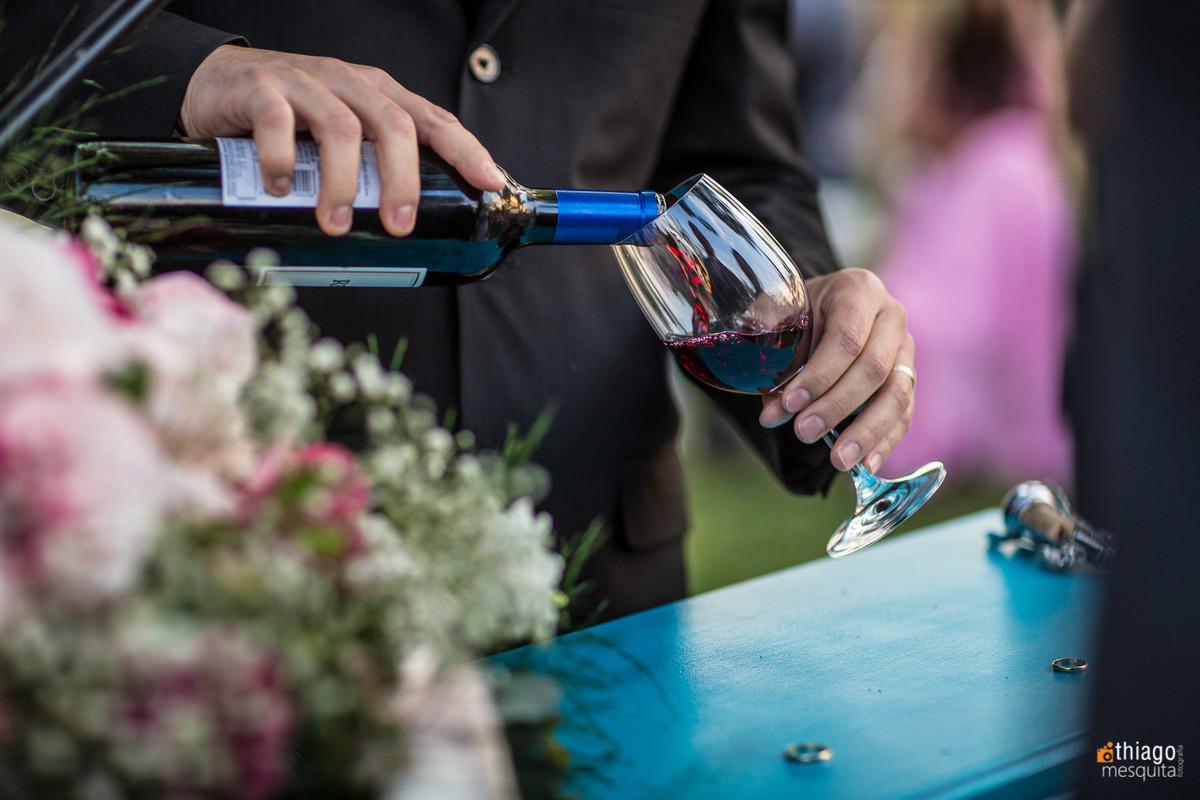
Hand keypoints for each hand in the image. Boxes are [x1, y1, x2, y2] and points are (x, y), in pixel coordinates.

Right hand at [179, 45, 506, 235]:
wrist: (214, 84)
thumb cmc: (288, 121)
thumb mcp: (339, 140)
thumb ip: (371, 167)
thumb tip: (408, 230)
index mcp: (377, 96)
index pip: (432, 119)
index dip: (465, 149)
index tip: (489, 182)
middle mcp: (347, 83)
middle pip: (393, 127)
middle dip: (402, 181)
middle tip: (398, 226)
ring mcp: (304, 83)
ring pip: (341, 129)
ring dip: (344, 184)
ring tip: (337, 224)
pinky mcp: (259, 89)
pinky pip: (277, 122)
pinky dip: (282, 160)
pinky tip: (283, 190)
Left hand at [758, 268, 914, 472]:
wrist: (820, 310)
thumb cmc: (798, 316)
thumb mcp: (782, 323)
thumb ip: (775, 363)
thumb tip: (771, 413)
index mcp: (859, 290)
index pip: (846, 338)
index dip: (819, 376)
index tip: (790, 405)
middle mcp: (891, 316)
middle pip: (874, 368)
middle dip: (836, 406)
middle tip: (803, 433)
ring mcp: (905, 349)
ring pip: (896, 395)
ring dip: (865, 432)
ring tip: (838, 461)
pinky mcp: (908, 379)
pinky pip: (904, 414)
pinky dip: (884, 442)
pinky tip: (865, 466)